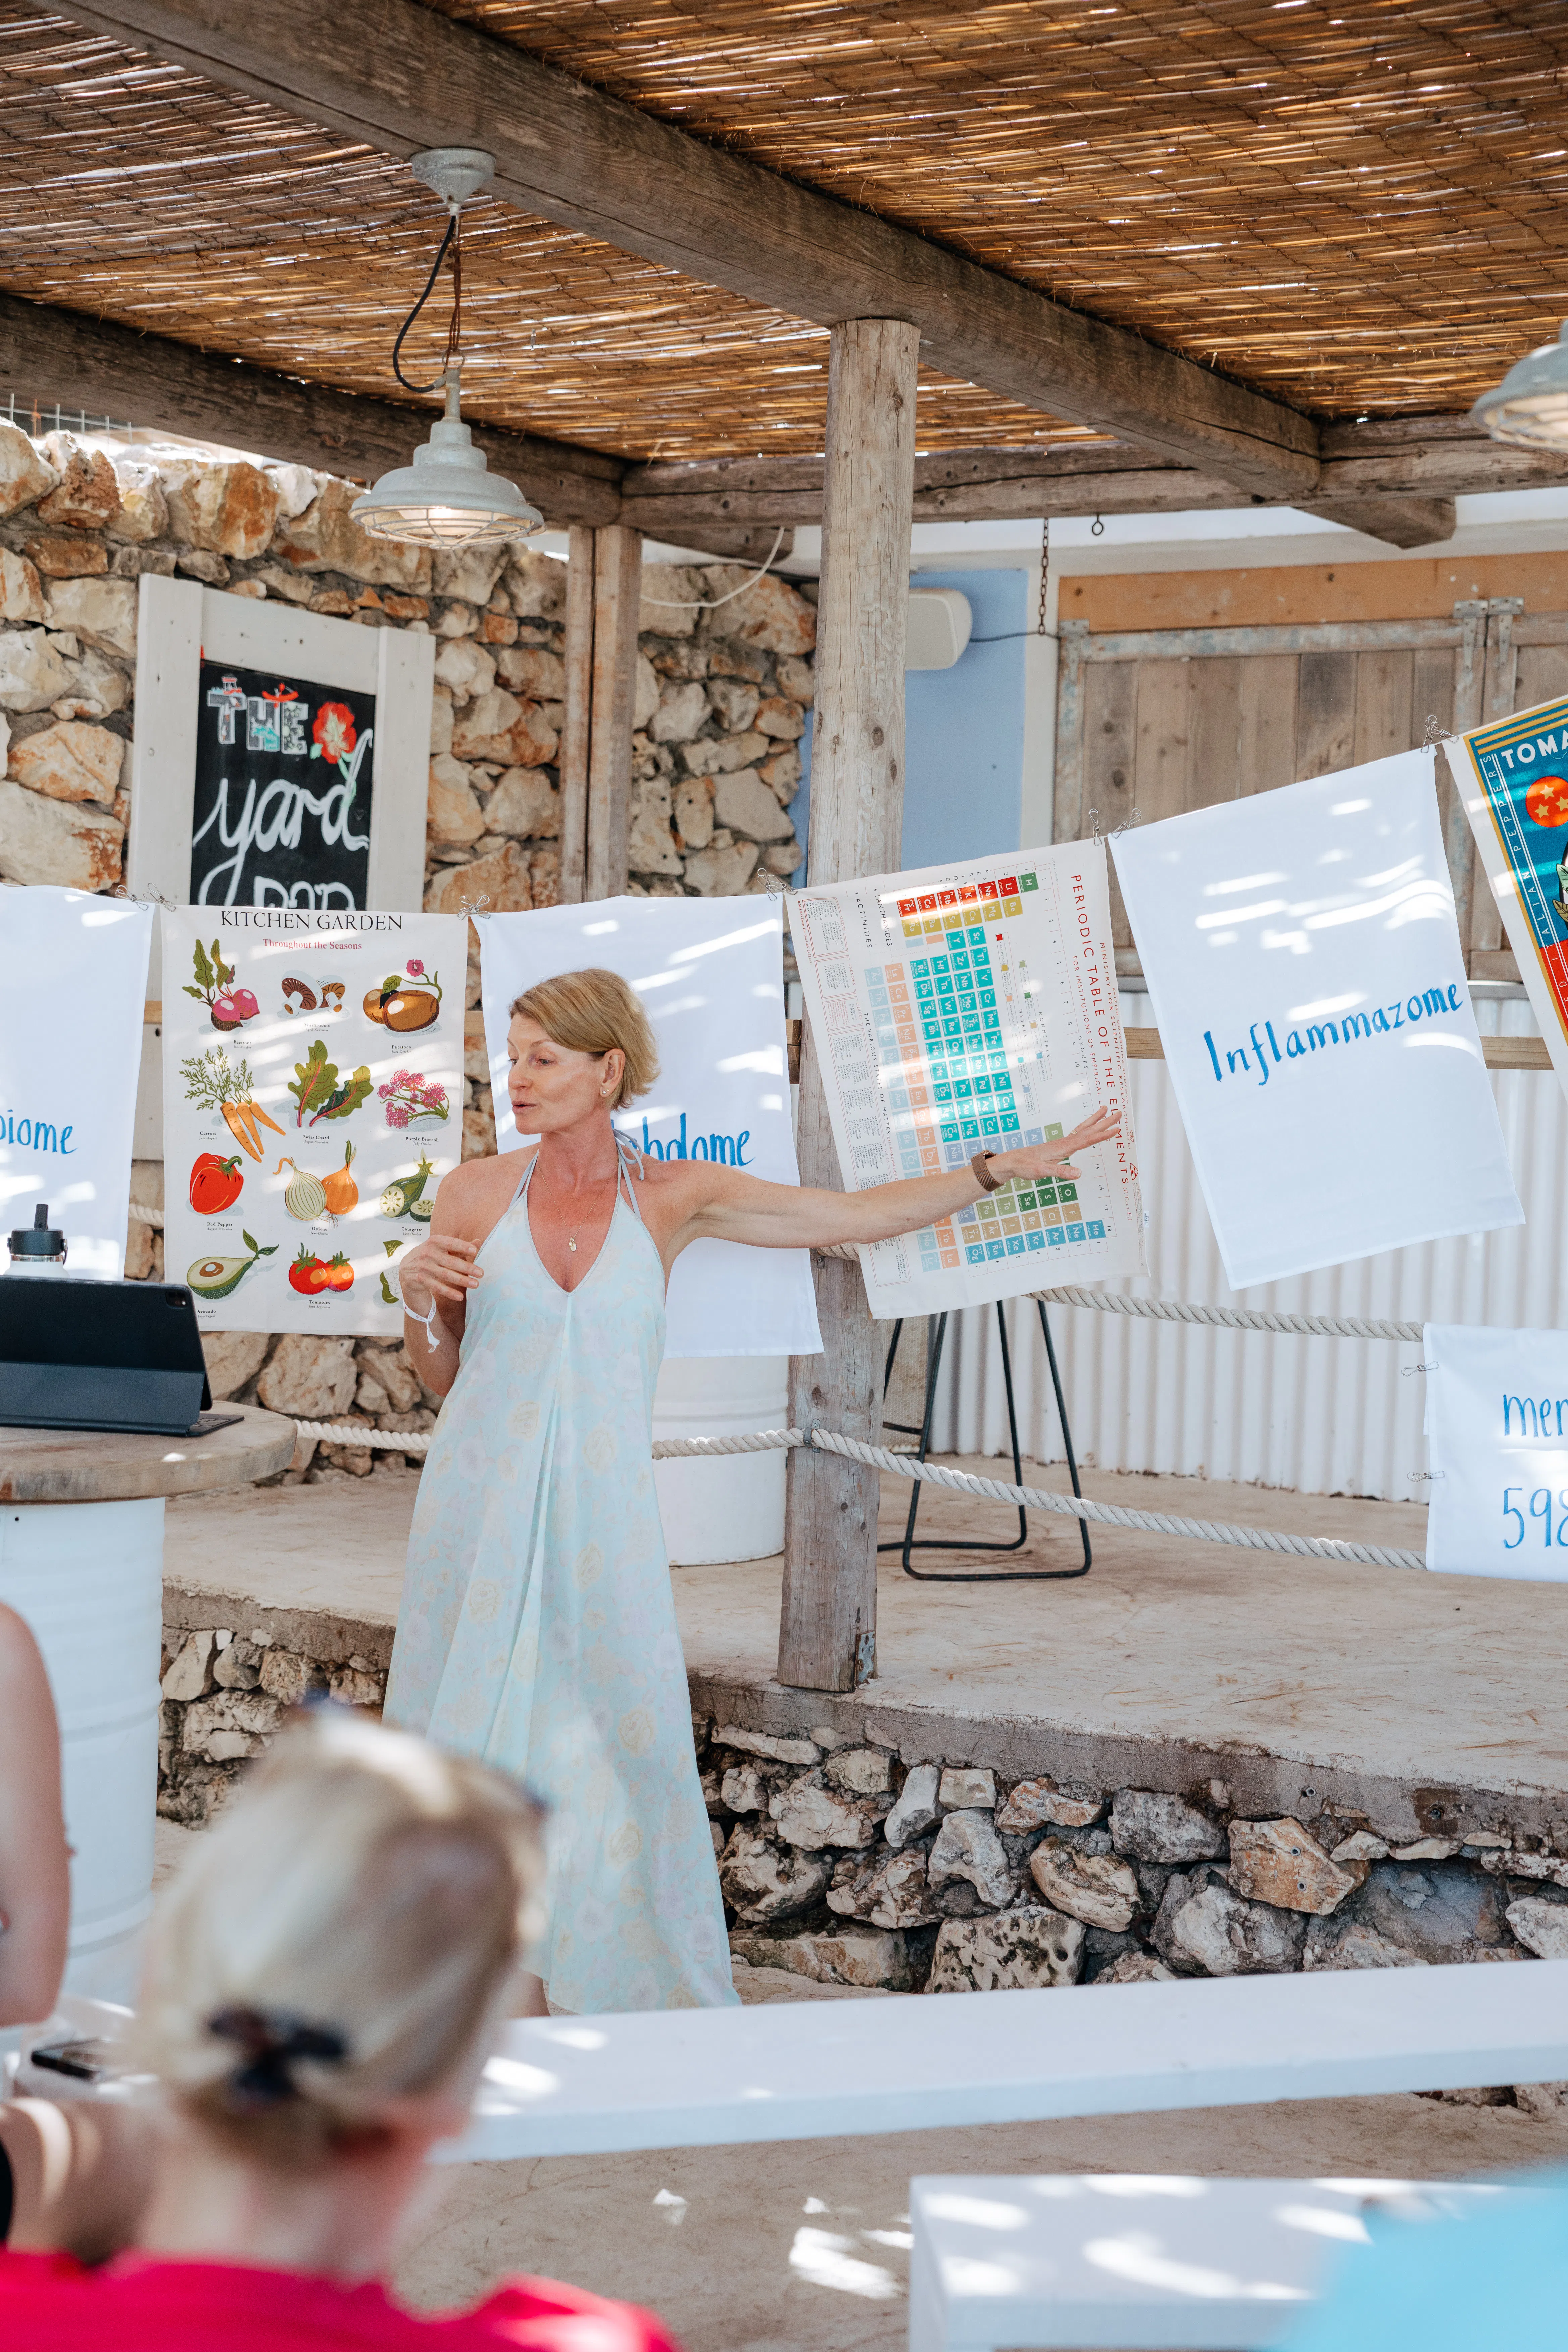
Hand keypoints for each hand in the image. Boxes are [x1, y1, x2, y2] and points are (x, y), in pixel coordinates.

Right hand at [399, 1232, 482, 1314]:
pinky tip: (460, 1296)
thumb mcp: (441, 1249)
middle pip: (449, 1261)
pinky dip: (448, 1292)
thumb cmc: (430, 1256)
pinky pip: (436, 1287)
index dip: (462, 1246)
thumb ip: (459, 1247)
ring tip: (475, 1284)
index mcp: (434, 1241)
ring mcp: (422, 1266)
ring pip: (444, 1274)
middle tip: (481, 1273)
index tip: (474, 1251)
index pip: (450, 1243)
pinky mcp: (419, 1279)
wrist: (407, 1268)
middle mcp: (427, 1253)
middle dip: (466, 1267)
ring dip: (461, 1280)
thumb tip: (478, 1242)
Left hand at [990, 1104, 1120, 1184]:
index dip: (1103, 1135)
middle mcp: (1064, 1142)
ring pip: (1083, 1129)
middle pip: (1088, 1130)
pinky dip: (1086, 1128)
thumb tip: (1079, 1173)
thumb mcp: (1042, 1172)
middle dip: (1104, 1122)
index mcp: (1063, 1147)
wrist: (1013, 1161)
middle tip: (1119, 1112)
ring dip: (1096, 1120)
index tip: (1116, 1129)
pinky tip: (1089, 1127)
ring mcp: (1062, 1142)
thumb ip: (1060, 1172)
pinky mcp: (1059, 1146)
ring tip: (1106, 1109)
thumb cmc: (1026, 1166)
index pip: (1087, 1139)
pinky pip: (1077, 1133)